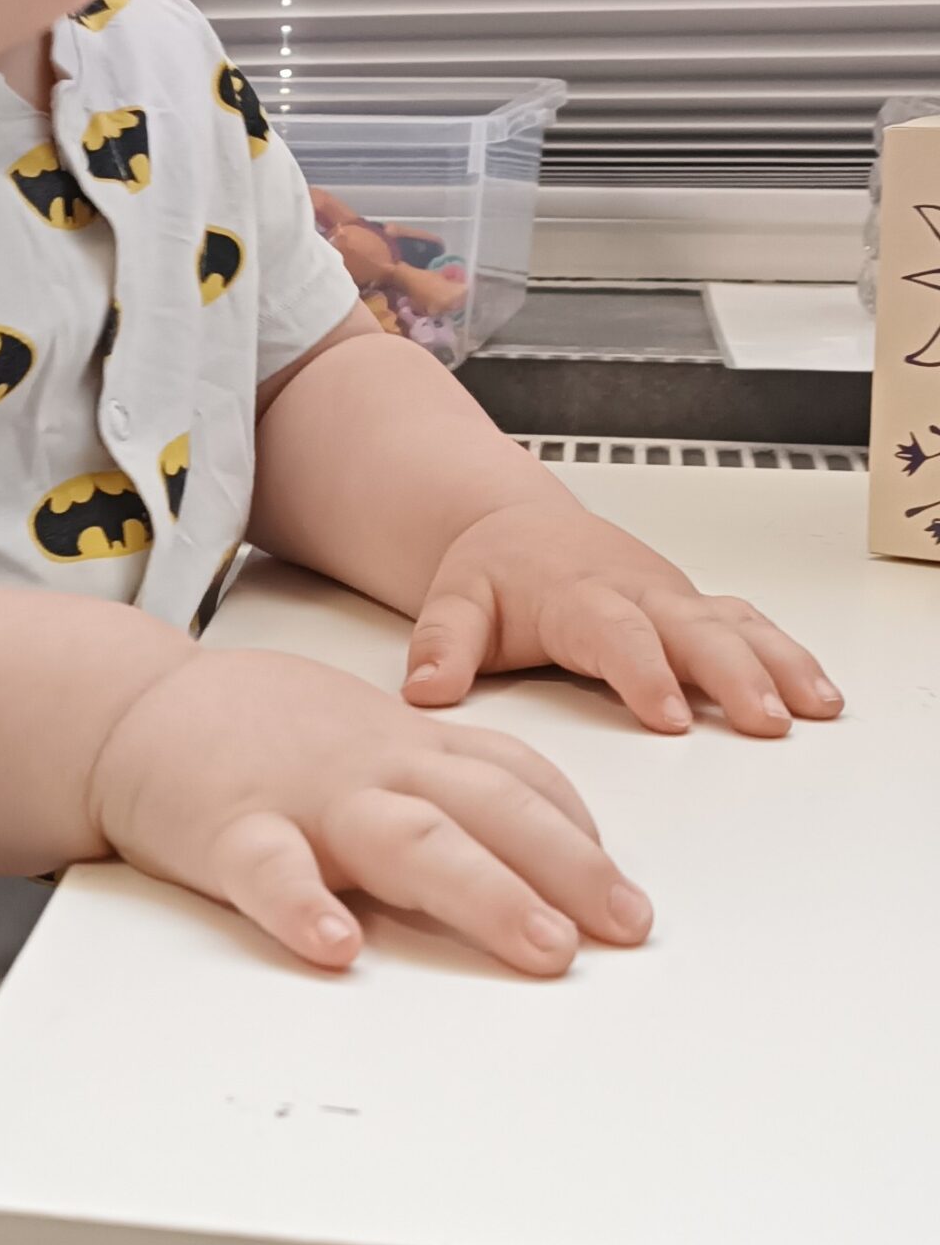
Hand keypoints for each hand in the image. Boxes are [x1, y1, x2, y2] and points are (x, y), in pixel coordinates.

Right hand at [91, 646, 651, 976]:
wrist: (135, 707)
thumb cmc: (261, 732)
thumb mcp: (372, 737)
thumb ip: (448, 779)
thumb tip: (545, 841)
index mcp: (410, 749)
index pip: (516, 778)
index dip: (580, 833)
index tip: (626, 894)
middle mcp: (374, 769)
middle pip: (490, 811)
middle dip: (569, 869)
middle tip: (626, 926)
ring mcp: (306, 799)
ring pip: (409, 841)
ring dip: (484, 892)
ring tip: (542, 945)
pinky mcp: (229, 833)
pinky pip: (271, 872)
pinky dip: (304, 908)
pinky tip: (336, 950)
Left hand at [401, 500, 843, 737]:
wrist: (513, 524)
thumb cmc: (490, 571)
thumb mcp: (452, 603)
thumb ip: (439, 647)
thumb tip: (425, 692)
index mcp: (578, 595)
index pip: (617, 635)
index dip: (646, 673)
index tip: (672, 715)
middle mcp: (636, 593)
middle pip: (693, 630)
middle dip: (734, 674)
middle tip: (766, 720)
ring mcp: (671, 599)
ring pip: (734, 624)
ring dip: (778, 664)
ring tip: (815, 708)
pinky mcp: (691, 607)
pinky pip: (748, 624)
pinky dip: (788, 654)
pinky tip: (820, 693)